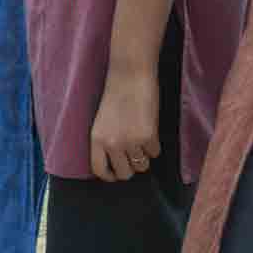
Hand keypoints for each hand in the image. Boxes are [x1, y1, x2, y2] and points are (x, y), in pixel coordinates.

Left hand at [88, 65, 159, 181]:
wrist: (130, 76)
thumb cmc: (116, 95)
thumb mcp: (103, 121)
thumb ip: (107, 141)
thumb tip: (117, 162)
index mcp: (96, 139)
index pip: (99, 170)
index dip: (110, 175)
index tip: (116, 173)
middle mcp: (111, 144)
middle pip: (124, 174)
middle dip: (131, 167)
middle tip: (134, 155)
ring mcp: (130, 142)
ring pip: (142, 166)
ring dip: (144, 155)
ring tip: (141, 137)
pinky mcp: (148, 137)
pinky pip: (155, 153)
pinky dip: (155, 145)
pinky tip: (150, 129)